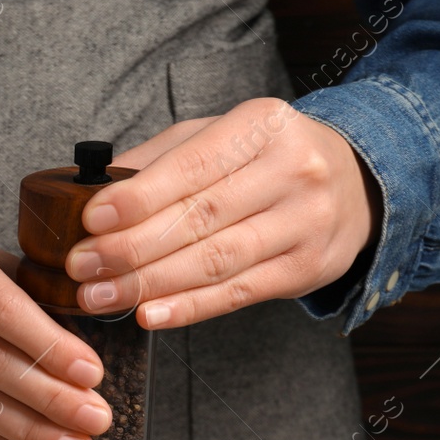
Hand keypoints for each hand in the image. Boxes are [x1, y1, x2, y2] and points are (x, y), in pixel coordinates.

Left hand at [63, 97, 382, 327]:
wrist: (357, 182)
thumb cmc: (267, 158)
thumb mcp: (221, 137)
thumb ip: (160, 159)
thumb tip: (91, 187)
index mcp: (263, 125)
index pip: (194, 165)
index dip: (139, 197)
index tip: (90, 219)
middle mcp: (293, 170)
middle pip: (201, 217)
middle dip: (132, 247)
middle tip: (82, 266)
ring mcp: (306, 223)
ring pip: (217, 260)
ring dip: (150, 283)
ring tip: (101, 296)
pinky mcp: (307, 268)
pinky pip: (239, 293)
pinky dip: (190, 308)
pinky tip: (149, 314)